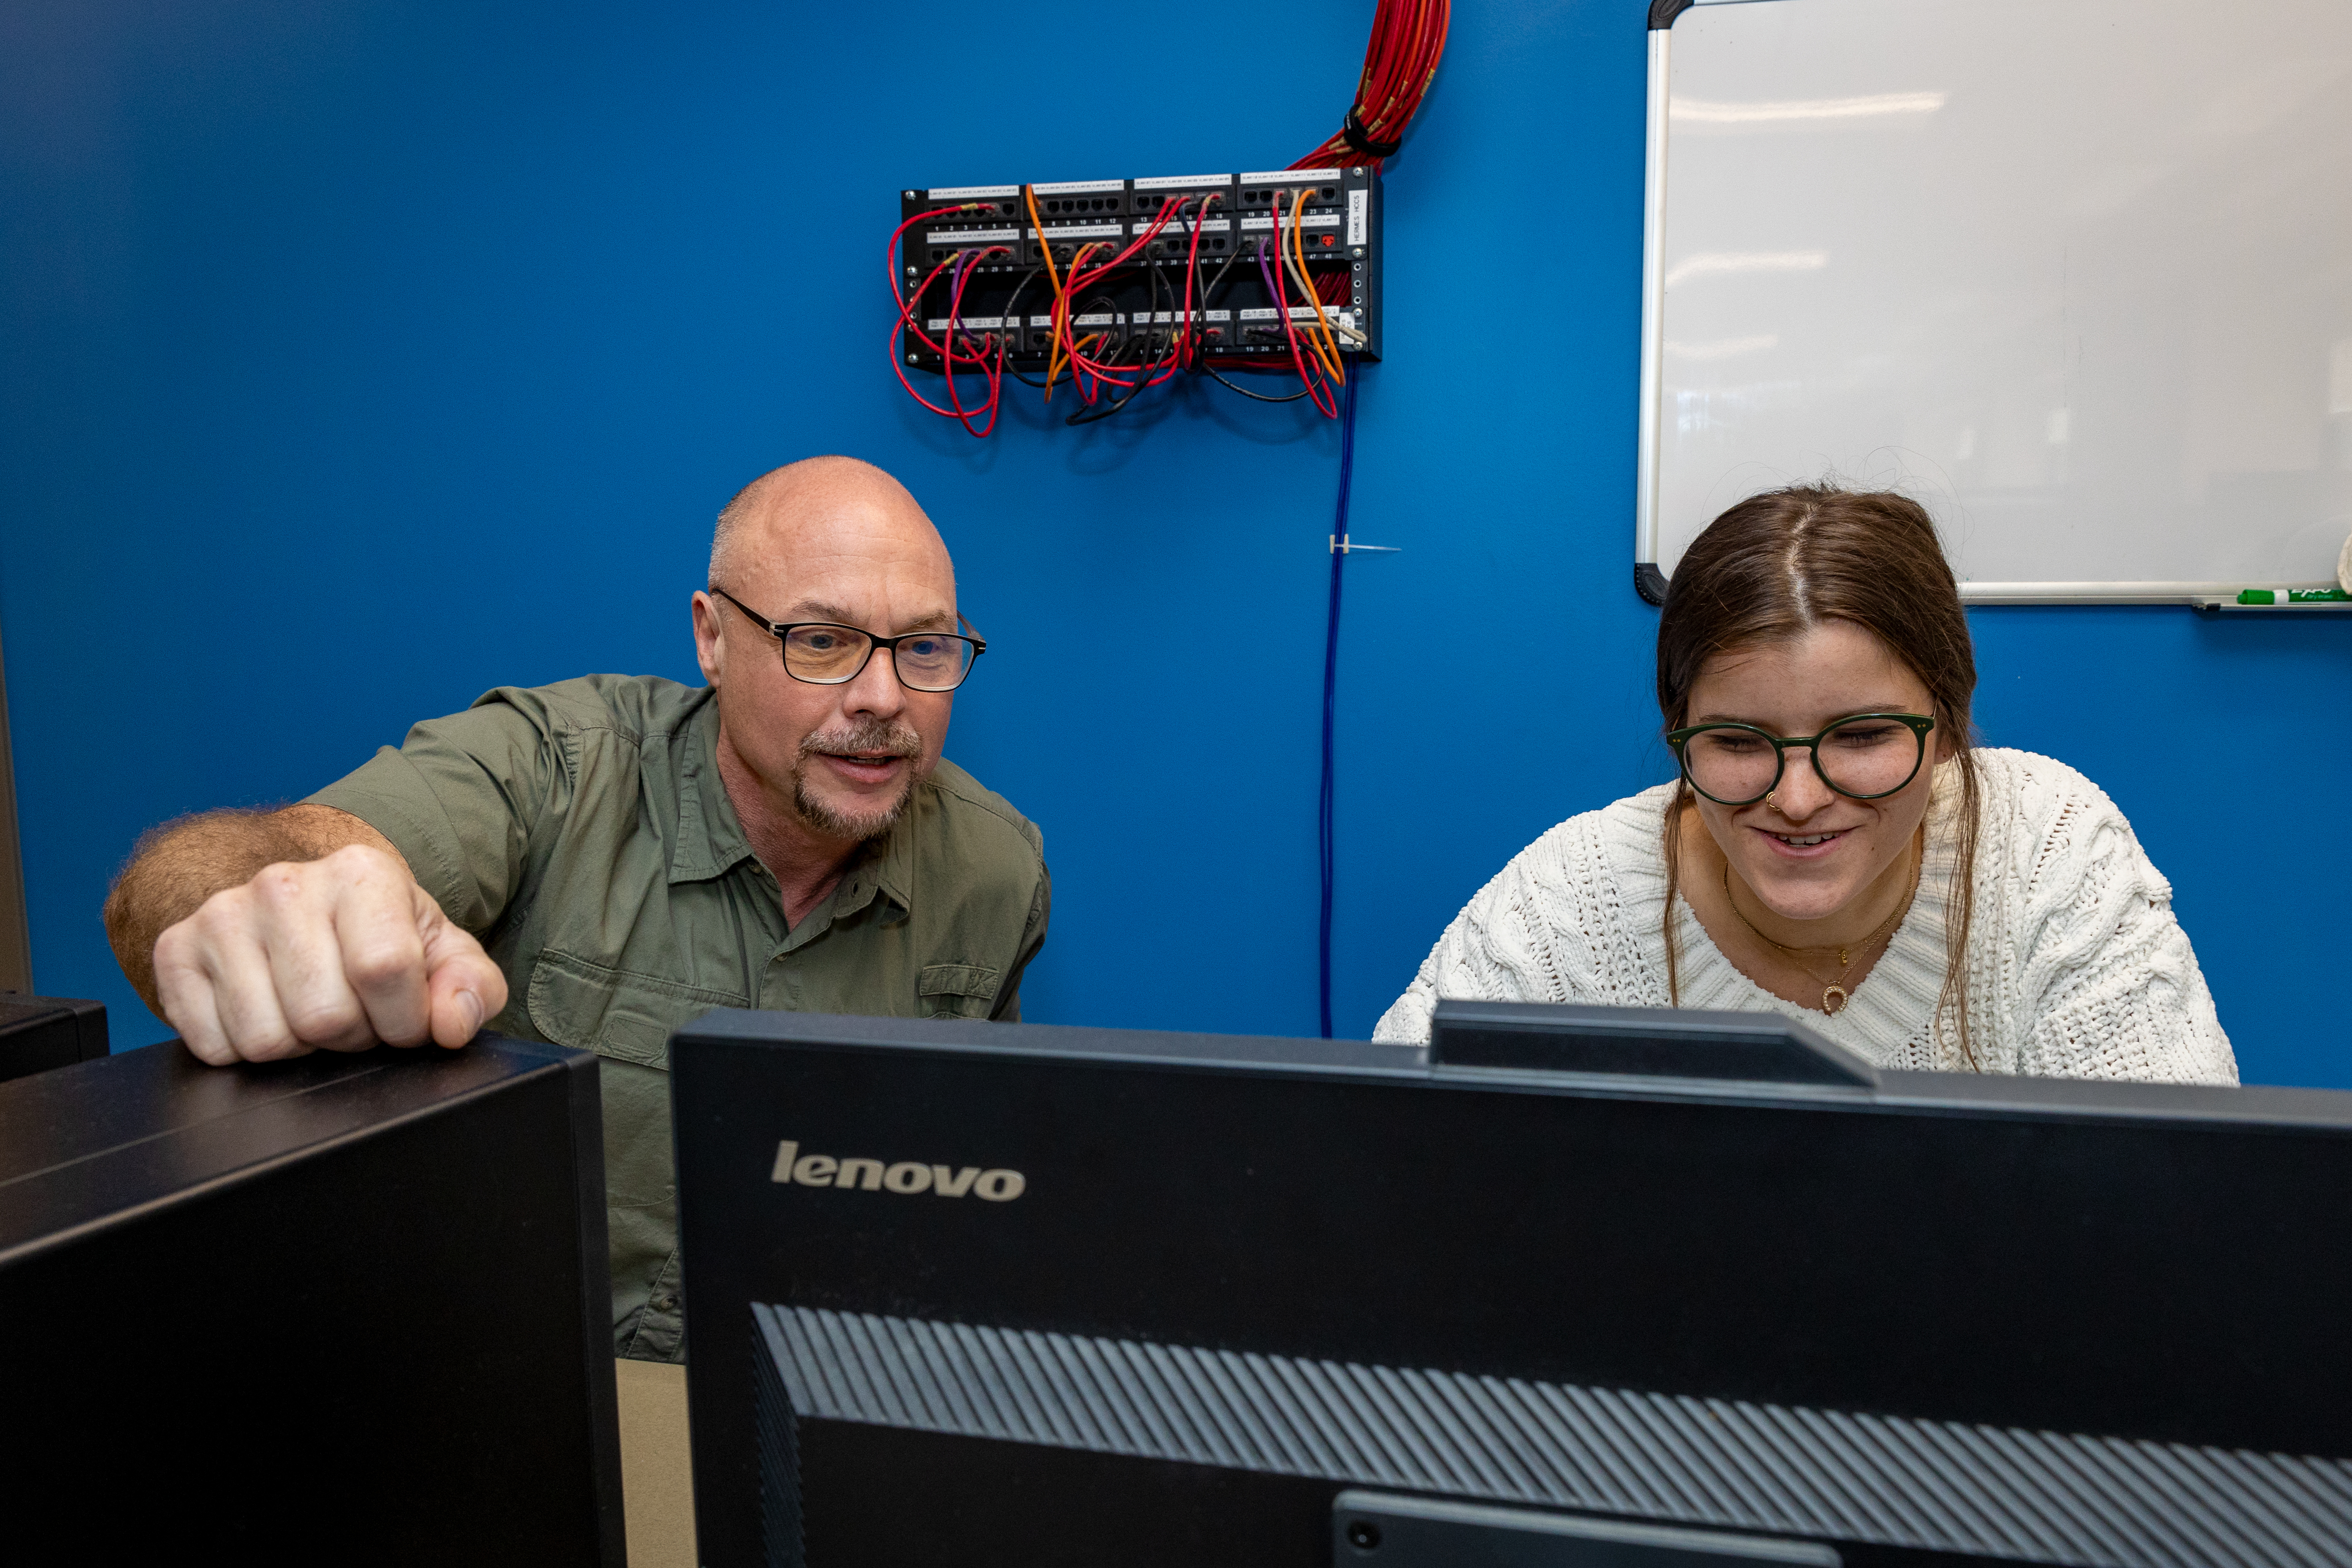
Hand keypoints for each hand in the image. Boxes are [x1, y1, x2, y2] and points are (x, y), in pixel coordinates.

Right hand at [152, 844, 507, 1064]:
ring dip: (300, 1046)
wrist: (305, 909)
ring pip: (266, 1040)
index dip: (404, 1018)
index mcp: (360, 872)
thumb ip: (471, 988)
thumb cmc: (380, 935)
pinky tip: (269, 1011)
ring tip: (314, 1008)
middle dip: (352, 1035)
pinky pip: (213, 1047)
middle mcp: (282, 884)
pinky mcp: (174, 951)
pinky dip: (245, 1050)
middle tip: (356, 1011)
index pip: (384, 970)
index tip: (407, 1017)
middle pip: (323, 1016)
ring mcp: (220, 915)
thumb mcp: (443, 954)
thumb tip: (452, 1024)